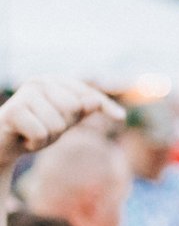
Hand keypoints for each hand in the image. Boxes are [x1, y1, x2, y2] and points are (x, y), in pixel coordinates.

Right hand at [0, 77, 122, 171]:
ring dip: (48, 138)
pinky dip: (35, 144)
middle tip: (46, 129)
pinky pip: (41, 134)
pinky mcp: (14, 110)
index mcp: (55, 81)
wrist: (3, 144)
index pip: (89, 94)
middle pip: (74, 109)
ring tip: (34, 133)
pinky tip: (24, 139)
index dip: (105, 107)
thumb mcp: (65, 120)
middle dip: (63, 128)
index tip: (120, 117)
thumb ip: (83, 110)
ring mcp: (25, 94)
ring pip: (58, 125)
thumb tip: (94, 102)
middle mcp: (40, 81)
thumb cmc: (38, 129)